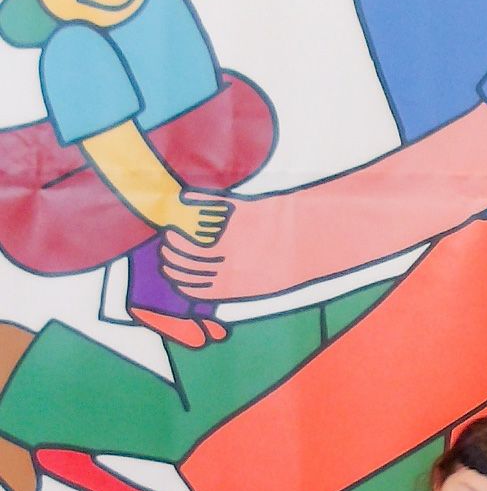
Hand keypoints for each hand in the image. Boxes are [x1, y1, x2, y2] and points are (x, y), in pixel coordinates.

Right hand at [160, 193, 310, 300]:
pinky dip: (191, 205)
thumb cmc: (288, 265)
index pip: (192, 288)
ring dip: (175, 234)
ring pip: (191, 240)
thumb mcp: (259, 286)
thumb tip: (201, 281)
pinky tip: (184, 202)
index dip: (177, 279)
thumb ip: (230, 284)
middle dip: (171, 256)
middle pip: (185, 264)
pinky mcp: (240, 216)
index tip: (169, 269)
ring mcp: (234, 240)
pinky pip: (206, 212)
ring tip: (173, 228)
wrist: (314, 241)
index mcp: (236, 288)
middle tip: (167, 245)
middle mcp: (231, 266)